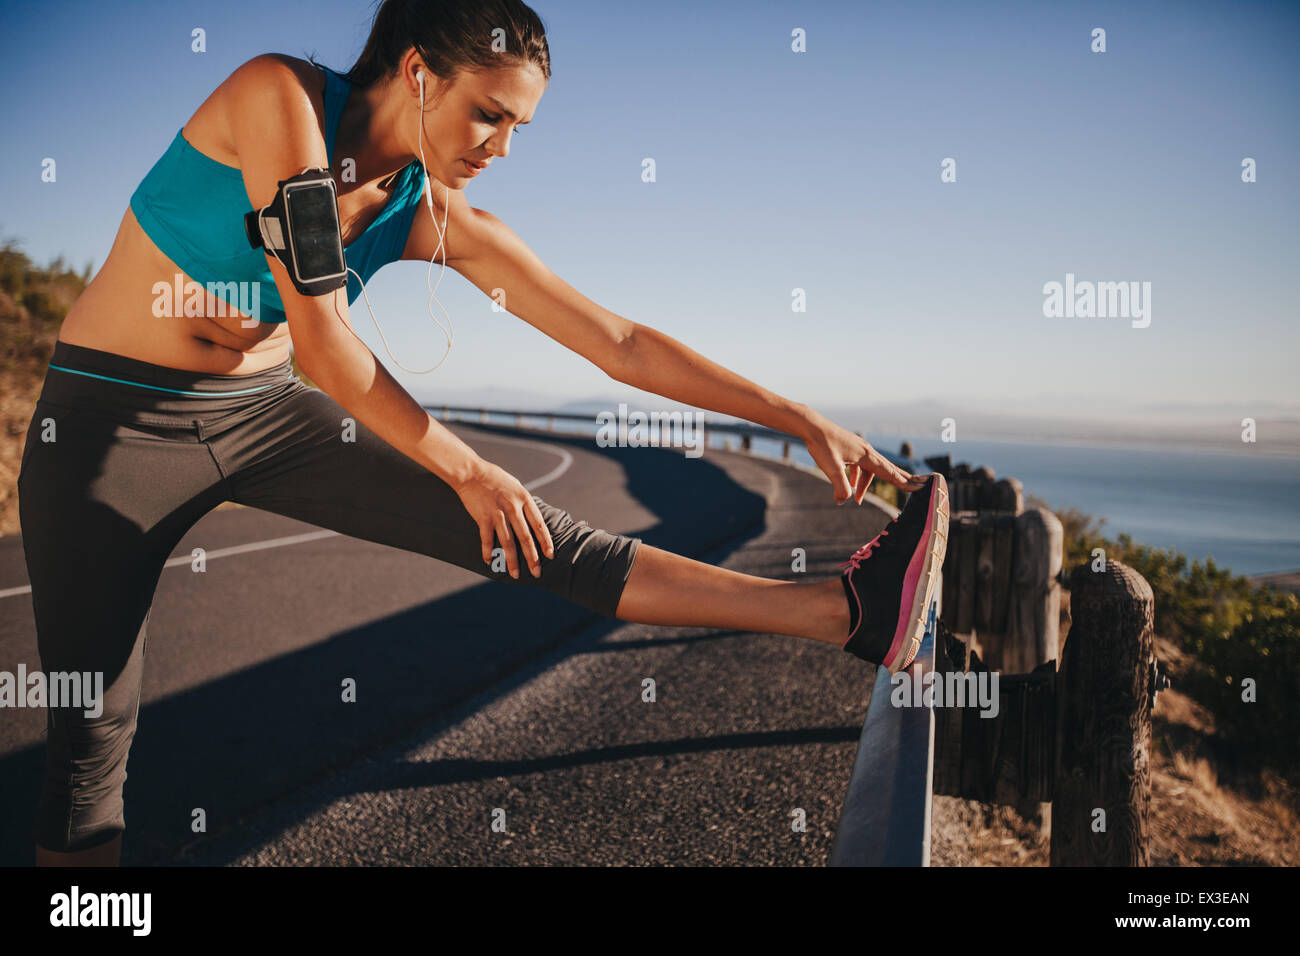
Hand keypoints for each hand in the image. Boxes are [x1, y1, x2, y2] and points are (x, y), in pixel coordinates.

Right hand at [451, 458, 555, 577]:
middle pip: (525, 537)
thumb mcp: (516, 487)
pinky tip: (489, 561)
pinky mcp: (482, 518)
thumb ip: (524, 504)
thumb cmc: (496, 479)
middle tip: (537, 572)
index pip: (539, 524)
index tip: (550, 555)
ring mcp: (497, 513)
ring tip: (514, 574)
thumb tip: (533, 520)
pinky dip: (488, 552)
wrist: (471, 473)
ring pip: (507, 542)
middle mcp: (513, 507)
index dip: (546, 541)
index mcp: (524, 499)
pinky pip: (486, 539)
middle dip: (532, 557)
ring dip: (511, 560)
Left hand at [798, 408, 927, 504]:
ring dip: (866, 484)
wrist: (812, 426)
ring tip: (858, 499)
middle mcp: (867, 451)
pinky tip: (849, 483)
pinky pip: (860, 465)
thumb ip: (840, 487)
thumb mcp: (831, 468)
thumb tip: (843, 502)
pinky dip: (857, 476)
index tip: (921, 487)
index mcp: (867, 455)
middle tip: (918, 486)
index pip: (890, 472)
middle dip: (901, 479)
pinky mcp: (851, 448)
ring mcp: (859, 448)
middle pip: (888, 468)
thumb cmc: (822, 445)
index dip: (904, 482)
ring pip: (870, 469)